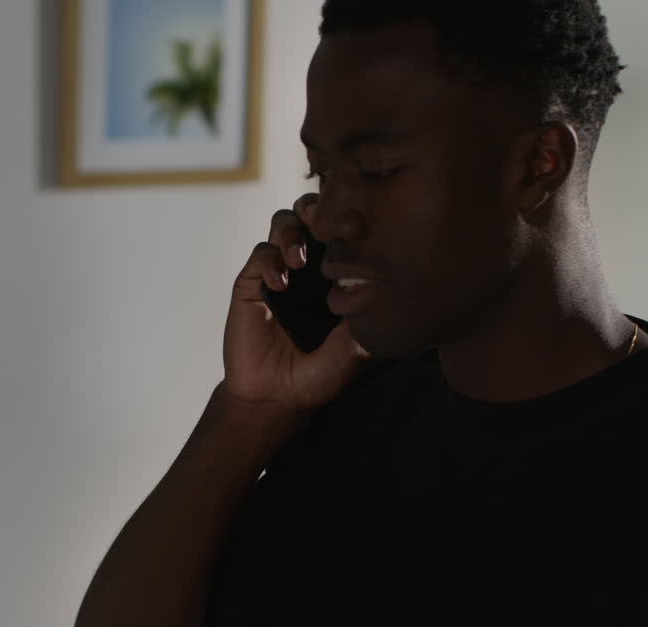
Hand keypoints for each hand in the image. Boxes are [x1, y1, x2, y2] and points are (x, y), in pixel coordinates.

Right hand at [222, 193, 370, 410]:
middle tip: (332, 225)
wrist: (275, 397)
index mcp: (337, 274)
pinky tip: (280, 283)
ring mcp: (279, 270)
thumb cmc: (318, 374)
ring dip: (294, 232)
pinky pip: (260, 254)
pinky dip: (270, 260)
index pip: (344, 231)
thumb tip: (395, 300)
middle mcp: (309, 265)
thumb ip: (367, 325)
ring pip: (284, 222)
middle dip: (320, 208)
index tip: (364, 228)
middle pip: (312, 212)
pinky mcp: (251, 283)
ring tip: (301, 260)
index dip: (352, 220)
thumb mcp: (351, 351)